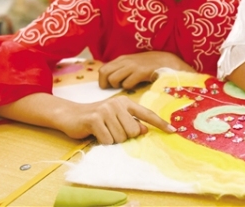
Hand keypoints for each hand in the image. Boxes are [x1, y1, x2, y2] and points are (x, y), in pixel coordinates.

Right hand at [58, 95, 175, 144]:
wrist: (70, 115)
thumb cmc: (96, 119)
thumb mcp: (116, 119)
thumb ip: (131, 122)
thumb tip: (144, 130)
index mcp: (126, 102)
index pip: (147, 114)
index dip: (160, 123)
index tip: (173, 131)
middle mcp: (118, 104)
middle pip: (133, 131)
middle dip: (124, 137)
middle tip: (111, 131)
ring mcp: (106, 110)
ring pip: (121, 137)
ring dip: (112, 140)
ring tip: (103, 131)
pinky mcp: (95, 119)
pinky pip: (108, 140)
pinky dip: (102, 141)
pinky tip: (96, 134)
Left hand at [98, 51, 195, 88]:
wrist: (167, 61)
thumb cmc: (150, 65)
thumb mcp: (133, 63)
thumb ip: (122, 69)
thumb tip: (109, 80)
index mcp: (122, 59)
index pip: (103, 69)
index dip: (103, 80)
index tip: (109, 86)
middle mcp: (125, 61)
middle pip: (104, 73)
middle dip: (106, 84)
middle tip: (114, 88)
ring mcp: (132, 66)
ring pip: (113, 79)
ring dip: (117, 86)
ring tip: (126, 86)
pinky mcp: (141, 72)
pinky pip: (127, 84)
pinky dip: (129, 88)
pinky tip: (136, 86)